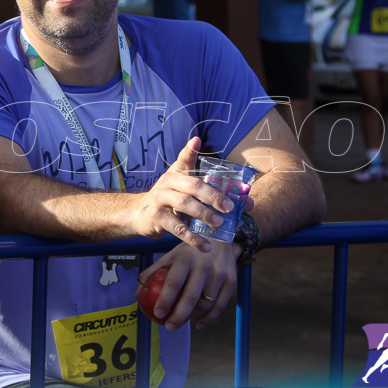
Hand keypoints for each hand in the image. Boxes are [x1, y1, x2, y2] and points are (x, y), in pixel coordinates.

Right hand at [128, 137, 235, 252]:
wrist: (138, 214)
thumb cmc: (169, 201)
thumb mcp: (186, 192)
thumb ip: (213, 194)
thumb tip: (249, 202)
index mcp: (176, 174)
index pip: (184, 159)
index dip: (189, 150)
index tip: (197, 140)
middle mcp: (167, 183)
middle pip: (192, 185)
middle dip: (213, 195)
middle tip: (229, 207)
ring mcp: (160, 199)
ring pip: (184, 204)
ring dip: (203, 214)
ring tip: (219, 224)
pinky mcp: (156, 217)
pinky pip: (177, 228)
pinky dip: (193, 238)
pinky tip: (206, 246)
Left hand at [135, 239, 240, 331]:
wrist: (221, 239)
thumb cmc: (189, 251)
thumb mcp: (171, 256)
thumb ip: (153, 273)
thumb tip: (137, 295)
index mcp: (185, 258)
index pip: (173, 282)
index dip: (165, 299)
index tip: (158, 313)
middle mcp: (203, 266)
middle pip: (190, 297)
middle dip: (179, 316)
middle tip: (170, 327)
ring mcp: (219, 274)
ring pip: (205, 303)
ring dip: (192, 314)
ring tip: (182, 319)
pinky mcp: (231, 281)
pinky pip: (220, 306)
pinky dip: (209, 318)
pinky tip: (198, 323)